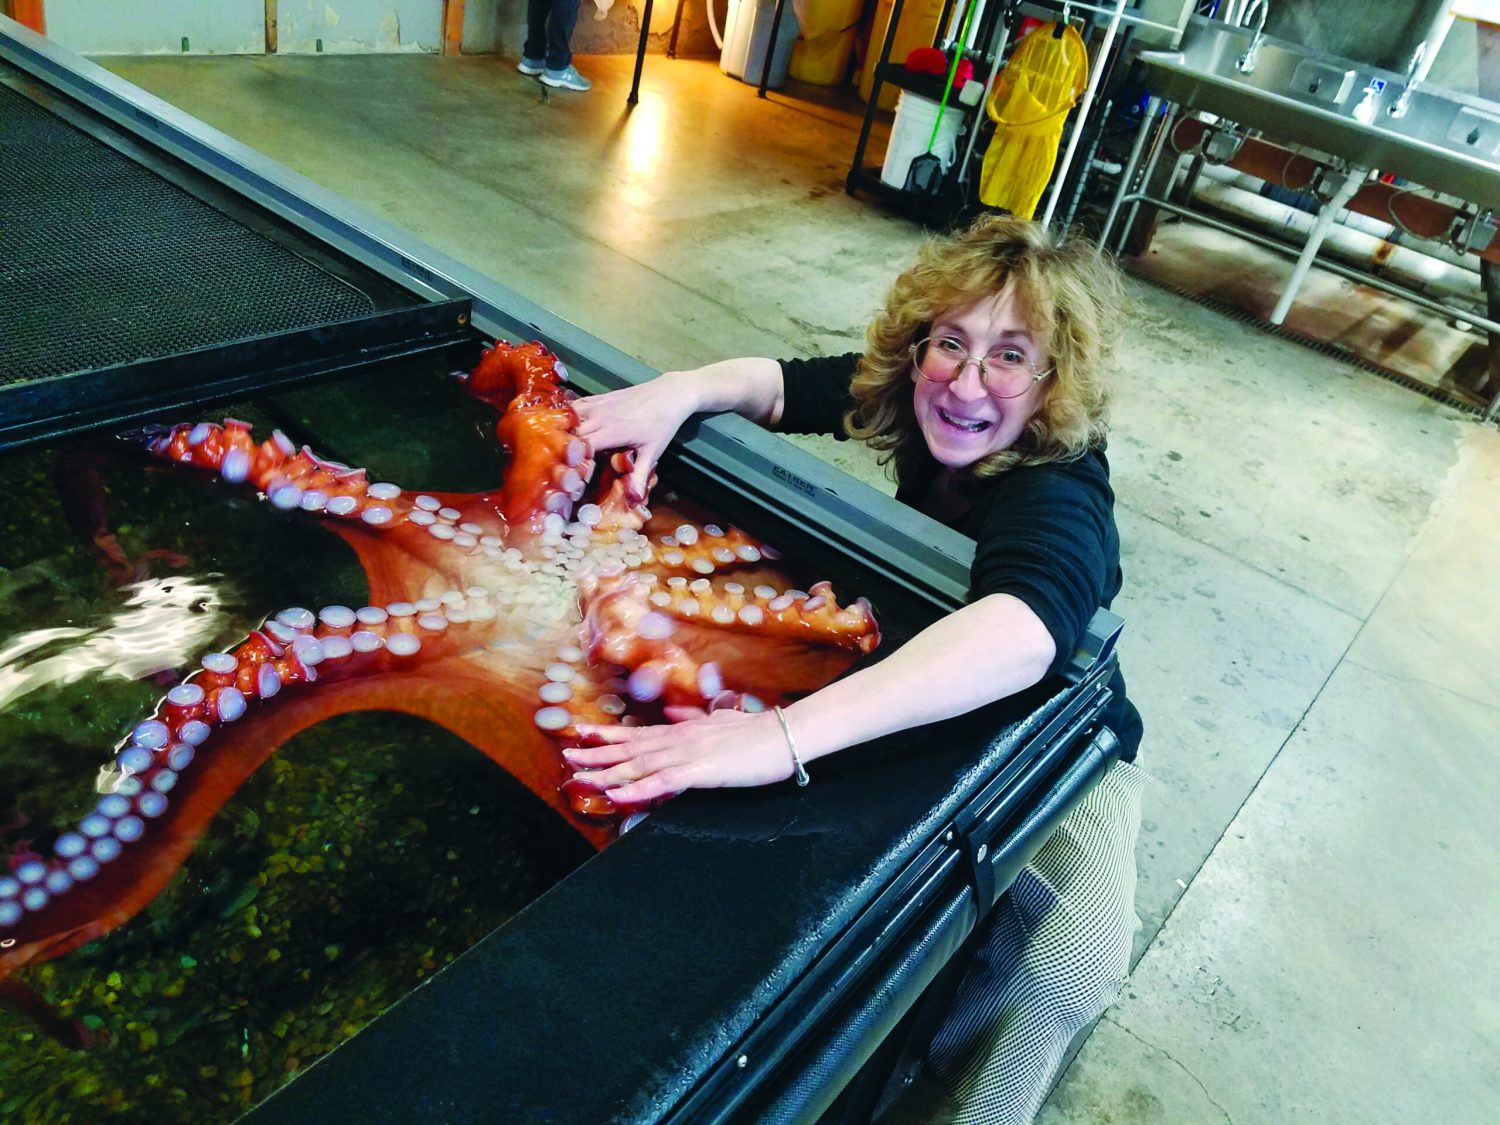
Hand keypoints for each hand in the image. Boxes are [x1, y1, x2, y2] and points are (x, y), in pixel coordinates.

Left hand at [564, 708, 795, 804]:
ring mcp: (687, 754)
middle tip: (568, 757)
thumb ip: (698, 719)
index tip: (581, 735)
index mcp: (683, 730)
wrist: (783, 735)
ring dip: (607, 772)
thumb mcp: (723, 721)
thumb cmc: (758, 732)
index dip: (608, 736)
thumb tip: (678, 715)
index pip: (638, 734)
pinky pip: (661, 782)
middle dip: (596, 754)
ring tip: (580, 777)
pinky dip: (636, 788)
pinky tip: (617, 794)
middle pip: (630, 748)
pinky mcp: (700, 771)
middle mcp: (679, 739)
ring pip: (638, 764)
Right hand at [572, 372, 699, 503]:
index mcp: (613, 432)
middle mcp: (601, 417)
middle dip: (565, 449)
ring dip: (563, 430)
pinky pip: (576, 405)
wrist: (670, 394)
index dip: (576, 461)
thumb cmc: (662, 424)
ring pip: (569, 416)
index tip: (575, 474)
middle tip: (565, 464)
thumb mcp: (653, 452)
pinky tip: (566, 426)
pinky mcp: (600, 397)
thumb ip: (640, 476)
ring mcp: (599, 404)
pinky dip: (568, 416)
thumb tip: (634, 499)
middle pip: (571, 432)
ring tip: (561, 446)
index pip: (584, 447)